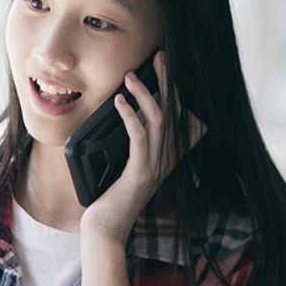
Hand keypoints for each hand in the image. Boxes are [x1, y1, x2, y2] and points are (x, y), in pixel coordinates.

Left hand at [80, 51, 205, 243]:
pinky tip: (120, 102)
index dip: (177, 92)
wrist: (106, 229)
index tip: (168, 68)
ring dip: (144, 94)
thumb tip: (130, 122)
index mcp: (164, 157)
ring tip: (130, 76)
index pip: (179, 118)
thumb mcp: (126, 169)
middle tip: (160, 57)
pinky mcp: (139, 173)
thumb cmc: (110, 199)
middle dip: (167, 83)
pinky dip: (130, 117)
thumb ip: (134, 148)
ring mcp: (154, 166)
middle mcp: (164, 159)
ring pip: (157, 121)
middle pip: (173, 113)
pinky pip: (139, 138)